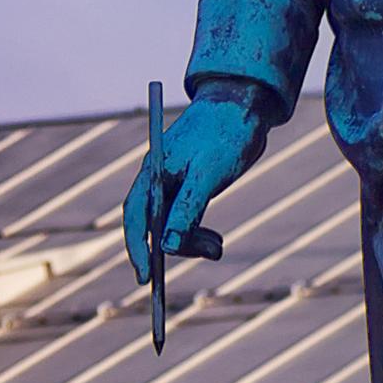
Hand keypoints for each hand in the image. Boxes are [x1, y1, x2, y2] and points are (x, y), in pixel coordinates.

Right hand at [125, 84, 270, 285]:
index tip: (146, 278)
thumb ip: (188, 209)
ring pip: (173, 225)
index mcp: (153, 174)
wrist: (246, 104)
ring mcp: (175, 184)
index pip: (135, 218)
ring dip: (193, 242)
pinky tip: (216, 242)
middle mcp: (158, 180)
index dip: (137, 248)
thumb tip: (168, 247)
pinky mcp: (192, 187)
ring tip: (218, 248)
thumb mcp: (208, 174)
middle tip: (209, 253)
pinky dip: (199, 233)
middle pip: (155, 226)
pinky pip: (188, 219)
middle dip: (177, 246)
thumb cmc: (225, 132)